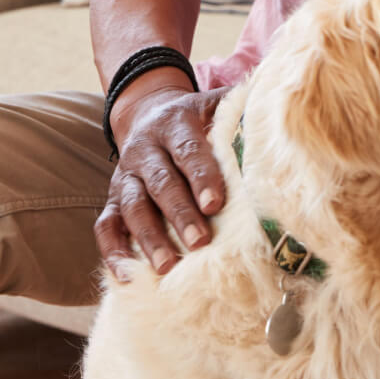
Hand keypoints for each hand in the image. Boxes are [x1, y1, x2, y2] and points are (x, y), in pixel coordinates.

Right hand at [95, 83, 230, 280]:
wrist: (147, 113)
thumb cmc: (196, 118)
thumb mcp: (214, 104)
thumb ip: (238, 112)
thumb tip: (274, 119)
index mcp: (174, 124)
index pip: (187, 150)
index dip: (202, 176)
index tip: (216, 203)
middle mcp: (145, 149)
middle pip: (160, 182)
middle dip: (180, 213)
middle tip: (200, 242)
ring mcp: (125, 176)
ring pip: (132, 206)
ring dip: (149, 237)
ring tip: (167, 266)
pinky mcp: (111, 199)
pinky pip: (105, 225)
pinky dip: (113, 250)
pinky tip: (126, 274)